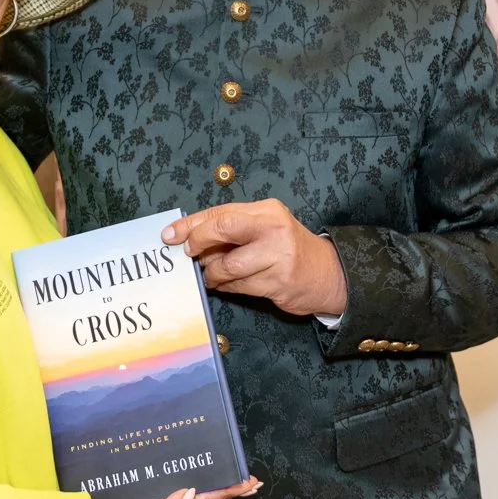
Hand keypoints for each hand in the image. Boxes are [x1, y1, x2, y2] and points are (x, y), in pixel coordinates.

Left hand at [162, 200, 346, 316]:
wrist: (328, 273)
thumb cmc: (286, 247)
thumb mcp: (264, 226)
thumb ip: (232, 227)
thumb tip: (190, 236)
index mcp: (266, 211)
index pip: (221, 213)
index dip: (191, 224)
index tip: (169, 235)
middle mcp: (273, 229)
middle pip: (223, 229)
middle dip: (198, 243)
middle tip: (189, 255)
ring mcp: (278, 257)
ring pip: (228, 266)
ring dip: (212, 272)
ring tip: (211, 273)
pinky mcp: (279, 284)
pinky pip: (239, 287)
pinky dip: (226, 286)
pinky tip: (225, 284)